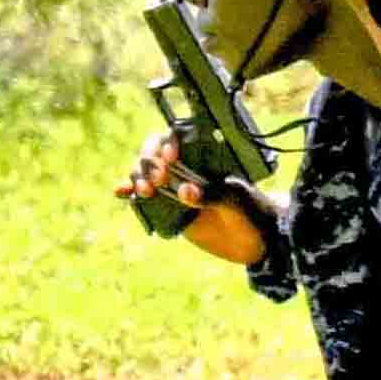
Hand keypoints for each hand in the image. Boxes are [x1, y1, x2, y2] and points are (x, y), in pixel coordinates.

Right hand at [117, 135, 273, 268]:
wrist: (258, 242)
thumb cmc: (254, 211)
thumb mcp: (237, 199)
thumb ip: (213, 194)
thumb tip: (183, 191)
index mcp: (207, 156)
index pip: (178, 138)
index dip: (169, 142)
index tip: (172, 157)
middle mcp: (187, 168)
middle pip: (154, 153)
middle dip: (150, 161)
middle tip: (161, 179)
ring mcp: (175, 187)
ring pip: (145, 173)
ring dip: (138, 176)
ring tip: (145, 190)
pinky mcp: (168, 208)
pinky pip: (144, 197)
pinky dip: (130, 191)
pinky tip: (122, 192)